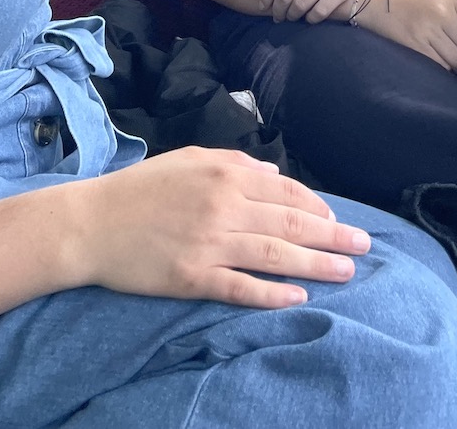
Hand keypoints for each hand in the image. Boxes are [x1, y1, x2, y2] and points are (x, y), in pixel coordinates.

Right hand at [73, 148, 371, 308]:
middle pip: (290, 222)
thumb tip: (274, 175)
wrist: (92, 223)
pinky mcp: (193, 277)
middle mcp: (222, 206)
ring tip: (347, 272)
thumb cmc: (140, 188)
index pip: (285, 191)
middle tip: (364, 246)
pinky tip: (299, 296)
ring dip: (316, 264)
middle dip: (332, 235)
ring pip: (274, 254)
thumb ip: (235, 163)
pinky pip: (241, 286)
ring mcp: (209, 243)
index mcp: (224, 174)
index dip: (317, 206)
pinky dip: (272, 293)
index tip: (339, 220)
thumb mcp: (188, 159)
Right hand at [359, 0, 456, 72]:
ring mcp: (428, 30)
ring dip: (456, 66)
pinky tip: (434, 60)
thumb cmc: (414, 4)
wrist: (376, 4)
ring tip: (444, 55)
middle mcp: (443, 14)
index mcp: (453, 0)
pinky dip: (442, 69)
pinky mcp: (415, 46)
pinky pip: (441, 67)